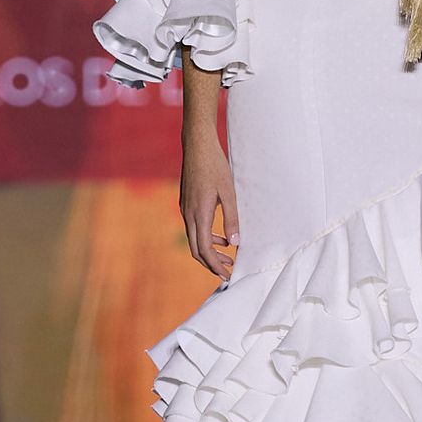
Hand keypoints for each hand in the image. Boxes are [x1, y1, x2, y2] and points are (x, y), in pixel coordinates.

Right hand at [181, 131, 240, 279]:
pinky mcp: (186, 203)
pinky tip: (222, 237)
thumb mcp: (229, 193)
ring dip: (209, 251)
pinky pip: (194, 228)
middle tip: (228, 272)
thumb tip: (235, 244)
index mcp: (199, 214)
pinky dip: (206, 238)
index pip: (204, 249)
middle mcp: (188, 214)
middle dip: (211, 264)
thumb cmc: (215, 166)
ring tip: (228, 257)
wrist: (197, 146)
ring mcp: (185, 209)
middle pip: (196, 249)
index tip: (227, 274)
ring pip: (194, 239)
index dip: (215, 265)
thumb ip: (232, 219)